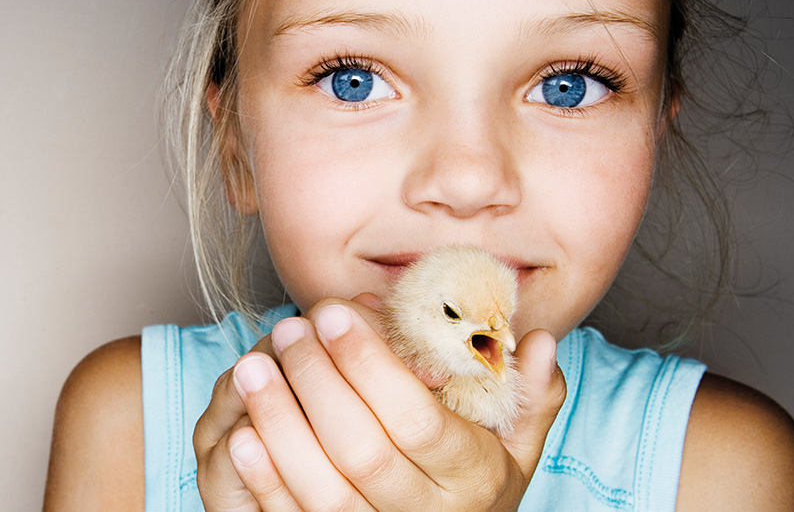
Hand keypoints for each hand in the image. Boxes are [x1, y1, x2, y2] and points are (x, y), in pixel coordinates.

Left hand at [194, 296, 565, 510]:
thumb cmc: (480, 484)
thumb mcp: (518, 445)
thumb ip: (532, 394)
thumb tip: (539, 342)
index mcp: (472, 477)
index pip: (418, 420)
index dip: (371, 366)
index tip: (337, 315)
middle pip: (363, 450)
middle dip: (320, 382)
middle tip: (293, 328)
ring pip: (322, 489)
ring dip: (280, 424)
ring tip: (256, 366)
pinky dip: (264, 480)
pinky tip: (243, 434)